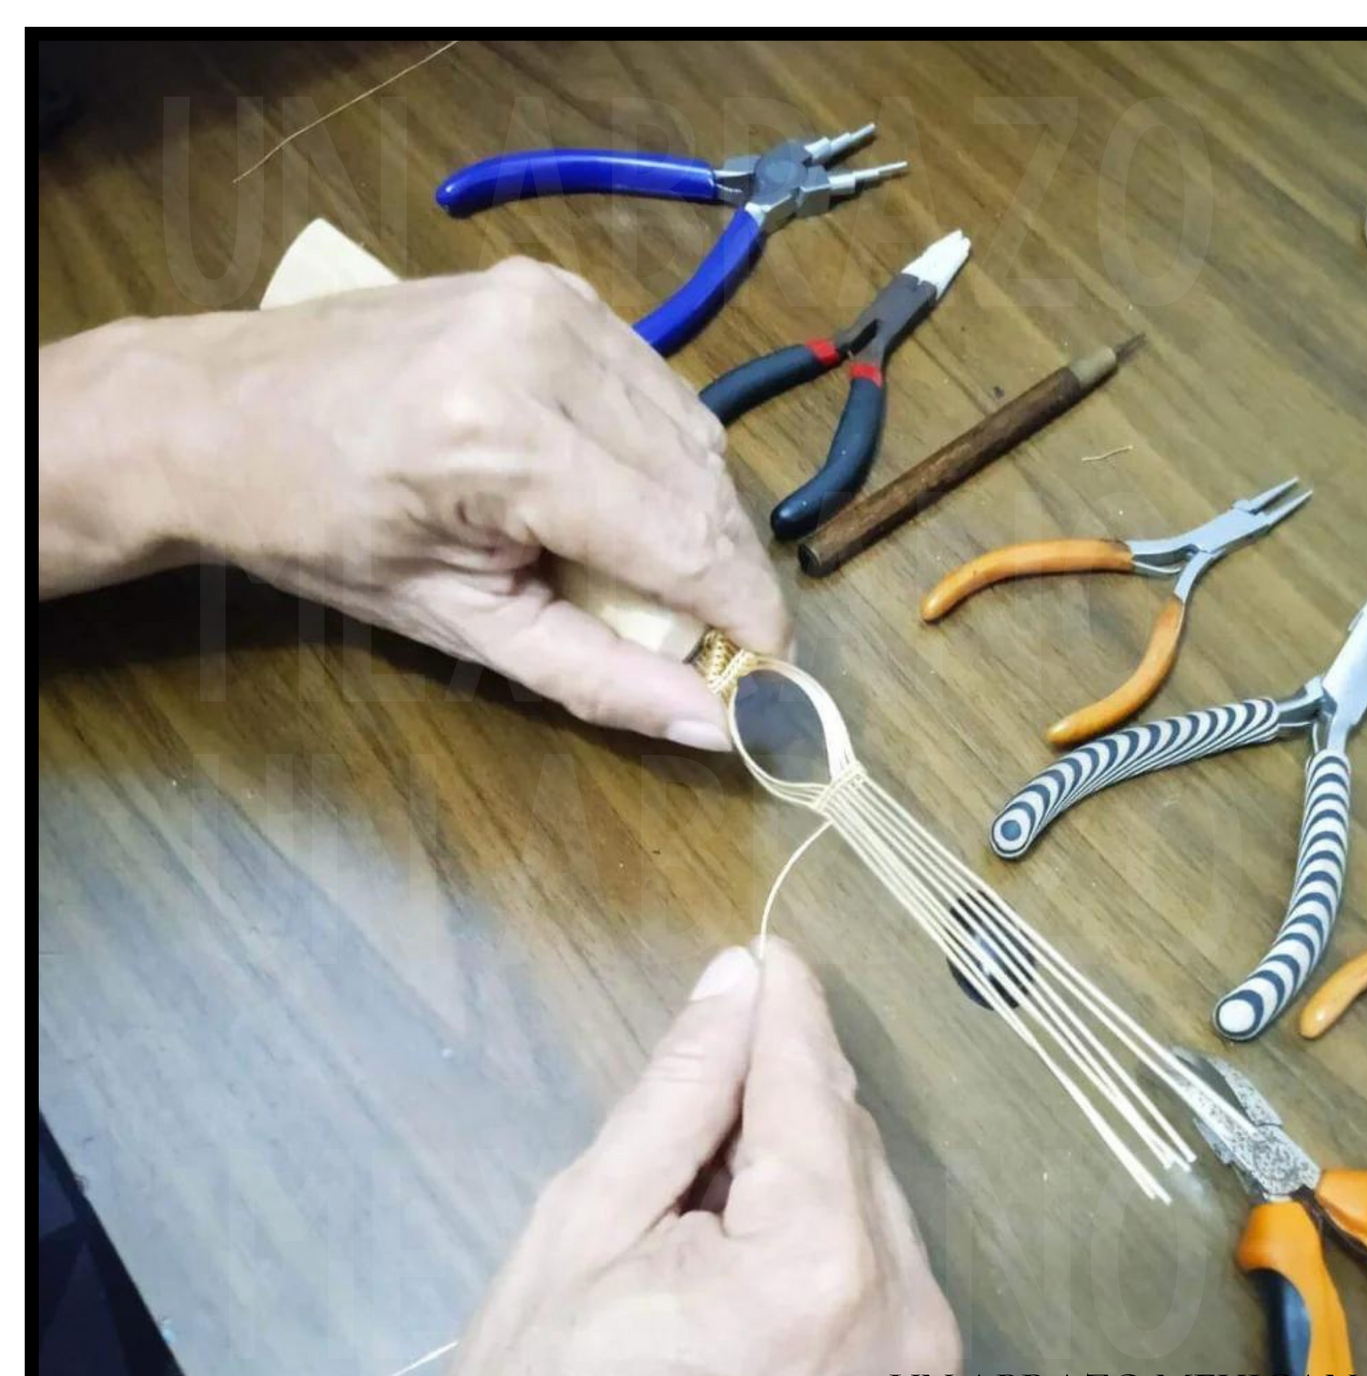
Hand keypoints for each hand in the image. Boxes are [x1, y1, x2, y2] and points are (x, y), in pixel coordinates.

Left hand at [38, 259, 789, 747]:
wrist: (216, 411)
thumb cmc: (316, 532)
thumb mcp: (454, 623)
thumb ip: (593, 675)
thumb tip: (713, 723)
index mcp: (503, 436)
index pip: (680, 537)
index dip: (746, 613)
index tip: (776, 673)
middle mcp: (544, 345)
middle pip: (701, 481)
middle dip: (722, 571)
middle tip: (705, 636)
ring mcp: (554, 302)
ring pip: (692, 430)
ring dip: (696, 514)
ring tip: (645, 570)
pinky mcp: (556, 287)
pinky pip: (657, 388)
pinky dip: (662, 456)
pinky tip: (615, 495)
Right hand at [441, 938, 961, 1375]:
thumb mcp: (588, 1232)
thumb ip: (676, 1096)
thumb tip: (734, 982)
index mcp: (815, 1265)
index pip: (810, 1082)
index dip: (787, 1004)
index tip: (767, 950)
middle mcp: (901, 1310)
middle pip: (847, 1135)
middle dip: (780, 1088)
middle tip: (700, 1088)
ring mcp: (921, 1363)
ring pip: (868, 1192)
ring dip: (800, 1158)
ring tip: (706, 1195)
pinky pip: (880, 1257)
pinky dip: (823, 1223)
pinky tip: (748, 1245)